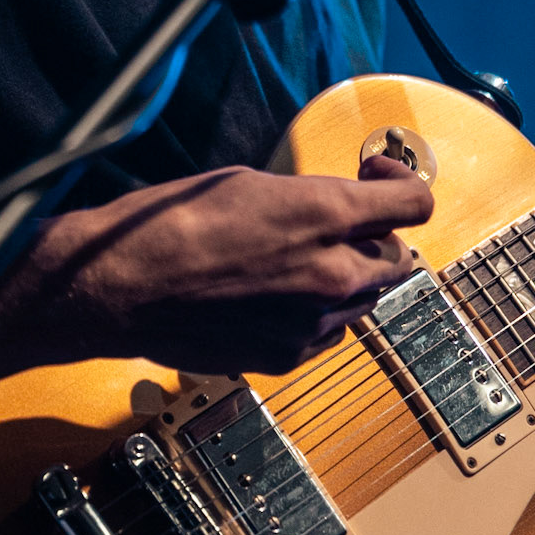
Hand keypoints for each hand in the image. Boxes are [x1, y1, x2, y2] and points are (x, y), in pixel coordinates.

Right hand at [35, 155, 431, 374]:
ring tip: (295, 260)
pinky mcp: (287, 355)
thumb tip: (339, 206)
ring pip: (364, 299)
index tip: (379, 178)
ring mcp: (312, 321)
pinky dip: (315, 312)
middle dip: (373, 237)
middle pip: (395, 258)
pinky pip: (326, 332)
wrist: (121, 285)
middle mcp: (331, 272)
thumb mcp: (248, 182)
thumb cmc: (170, 222)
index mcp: (323, 214)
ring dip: (346, 277)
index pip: (413, 202)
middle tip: (339, 223)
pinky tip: (272, 293)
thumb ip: (309, 198)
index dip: (401, 183)